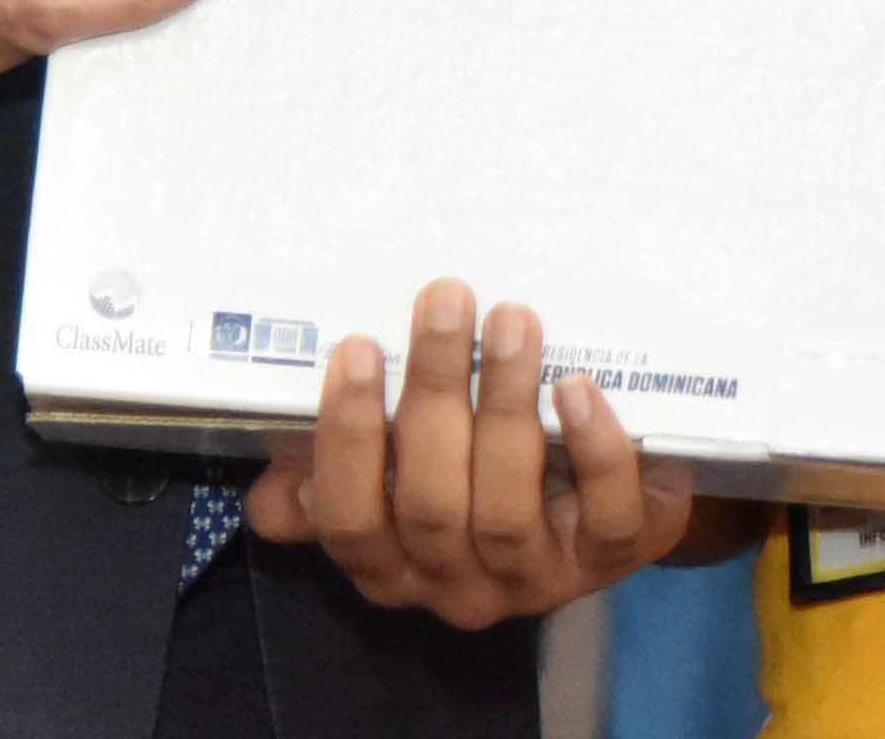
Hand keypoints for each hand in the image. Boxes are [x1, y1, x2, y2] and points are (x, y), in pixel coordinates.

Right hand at [242, 280, 698, 626]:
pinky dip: (591, 449)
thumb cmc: (485, 468)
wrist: (613, 498)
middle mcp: (457, 585)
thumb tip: (271, 471)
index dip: (347, 439)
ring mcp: (536, 578)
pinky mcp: (612, 557)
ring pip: (506, 510)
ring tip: (512, 320)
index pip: (349, 520)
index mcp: (394, 564)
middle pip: (429, 505)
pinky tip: (577, 387)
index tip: (357, 346)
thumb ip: (345, 471)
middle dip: (433, 396)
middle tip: (445, 300)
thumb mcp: (407, 475)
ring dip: (505, 406)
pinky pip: (603, 514)